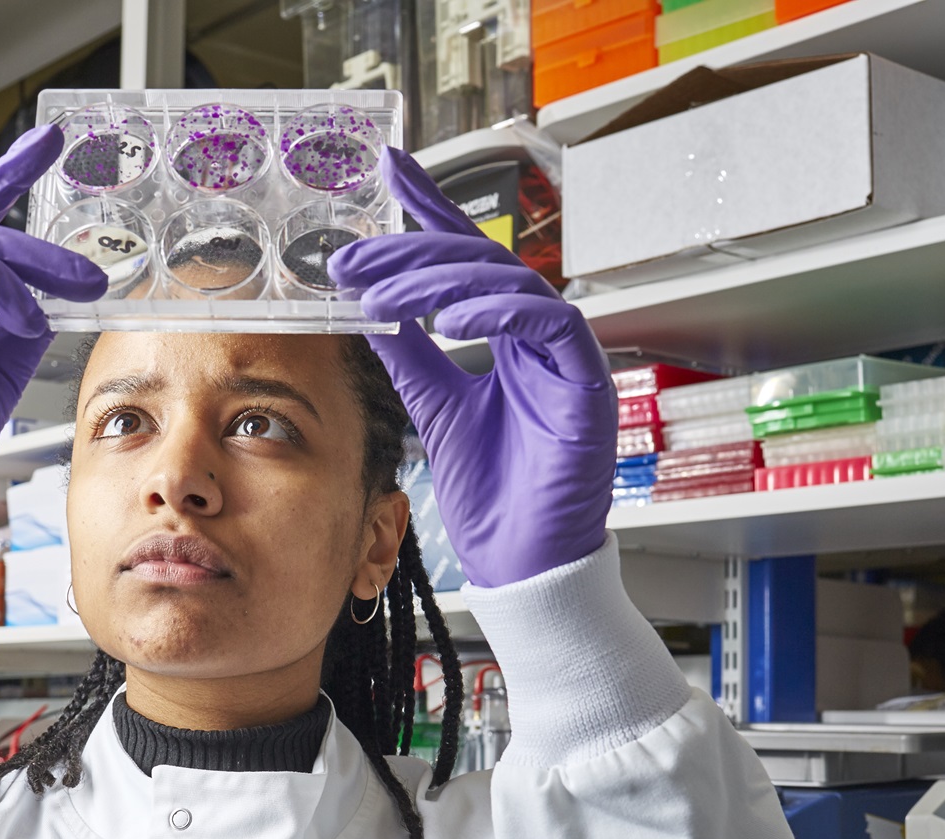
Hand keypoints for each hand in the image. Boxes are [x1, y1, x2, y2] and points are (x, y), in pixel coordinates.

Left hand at [329, 149, 615, 588]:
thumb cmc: (491, 495)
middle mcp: (540, 338)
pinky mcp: (587, 383)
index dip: (432, 211)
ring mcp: (567, 358)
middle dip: (415, 251)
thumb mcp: (434, 406)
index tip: (392, 170)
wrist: (521, 563)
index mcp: (508, 338)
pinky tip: (449, 319)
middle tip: (356, 258)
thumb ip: (411, 354)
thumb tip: (372, 305)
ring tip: (390, 294)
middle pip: (482, 263)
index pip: (466, 261)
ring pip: (512, 285)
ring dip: (444, 281)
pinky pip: (551, 323)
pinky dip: (500, 313)